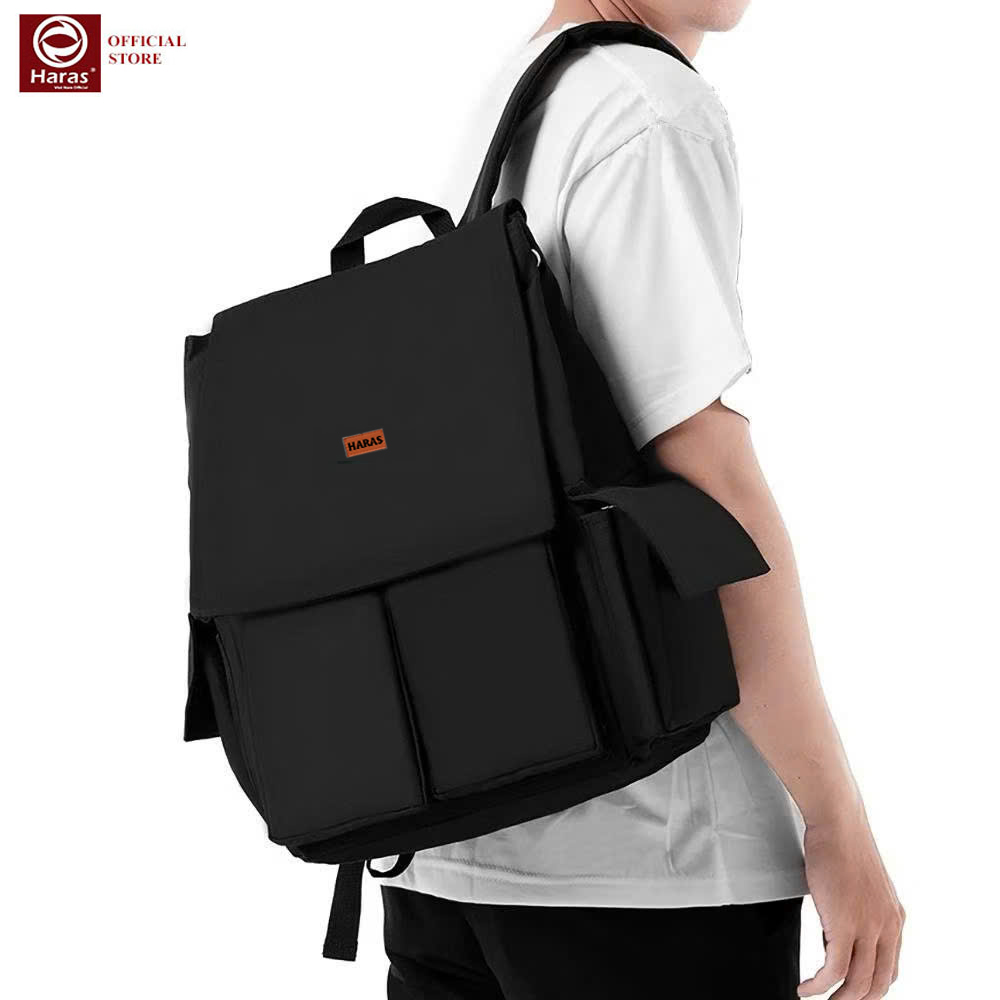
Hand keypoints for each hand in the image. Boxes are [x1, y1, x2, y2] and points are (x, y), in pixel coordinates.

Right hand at [798, 814, 903, 998]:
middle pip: (877, 984)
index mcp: (895, 918)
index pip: (890, 970)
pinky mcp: (845, 924)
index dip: (870, 988)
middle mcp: (888, 927)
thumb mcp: (862, 884)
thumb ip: (860, 910)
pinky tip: (806, 987)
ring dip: (837, 999)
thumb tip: (839, 930)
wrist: (839, 824)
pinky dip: (818, 985)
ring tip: (816, 997)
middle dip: (854, 999)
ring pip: (857, 984)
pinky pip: (834, 970)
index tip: (849, 991)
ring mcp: (869, 927)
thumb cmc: (843, 845)